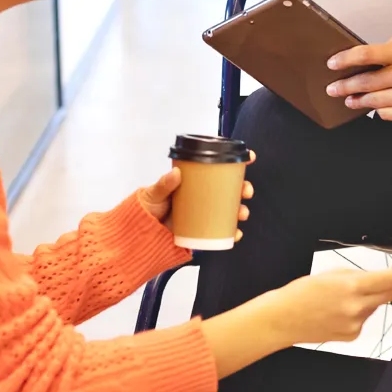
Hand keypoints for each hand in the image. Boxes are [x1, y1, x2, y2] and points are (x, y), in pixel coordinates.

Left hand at [138, 155, 255, 239]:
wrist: (140, 234)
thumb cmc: (148, 208)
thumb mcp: (154, 193)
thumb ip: (164, 184)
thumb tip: (176, 174)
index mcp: (195, 182)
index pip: (219, 169)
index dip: (237, 162)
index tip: (250, 157)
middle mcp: (203, 196)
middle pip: (230, 189)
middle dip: (244, 188)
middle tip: (246, 190)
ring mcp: (204, 213)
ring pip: (230, 209)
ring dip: (241, 210)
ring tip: (242, 213)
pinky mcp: (203, 230)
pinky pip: (222, 232)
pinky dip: (232, 233)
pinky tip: (236, 233)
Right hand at [272, 264, 391, 344]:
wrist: (284, 319)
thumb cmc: (303, 292)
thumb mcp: (331, 274)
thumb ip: (357, 276)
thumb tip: (376, 278)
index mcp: (352, 287)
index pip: (390, 280)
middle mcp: (358, 307)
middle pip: (390, 294)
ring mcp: (356, 325)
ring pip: (374, 306)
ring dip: (372, 297)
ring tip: (348, 293)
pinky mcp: (352, 336)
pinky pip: (363, 318)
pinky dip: (359, 310)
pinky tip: (340, 309)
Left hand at [326, 36, 391, 124]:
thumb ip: (384, 51)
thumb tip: (355, 60)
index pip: (366, 54)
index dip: (345, 60)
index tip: (332, 64)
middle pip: (366, 82)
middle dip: (345, 86)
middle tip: (332, 88)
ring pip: (374, 101)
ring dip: (357, 100)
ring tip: (349, 99)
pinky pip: (387, 114)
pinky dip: (378, 110)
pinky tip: (374, 106)